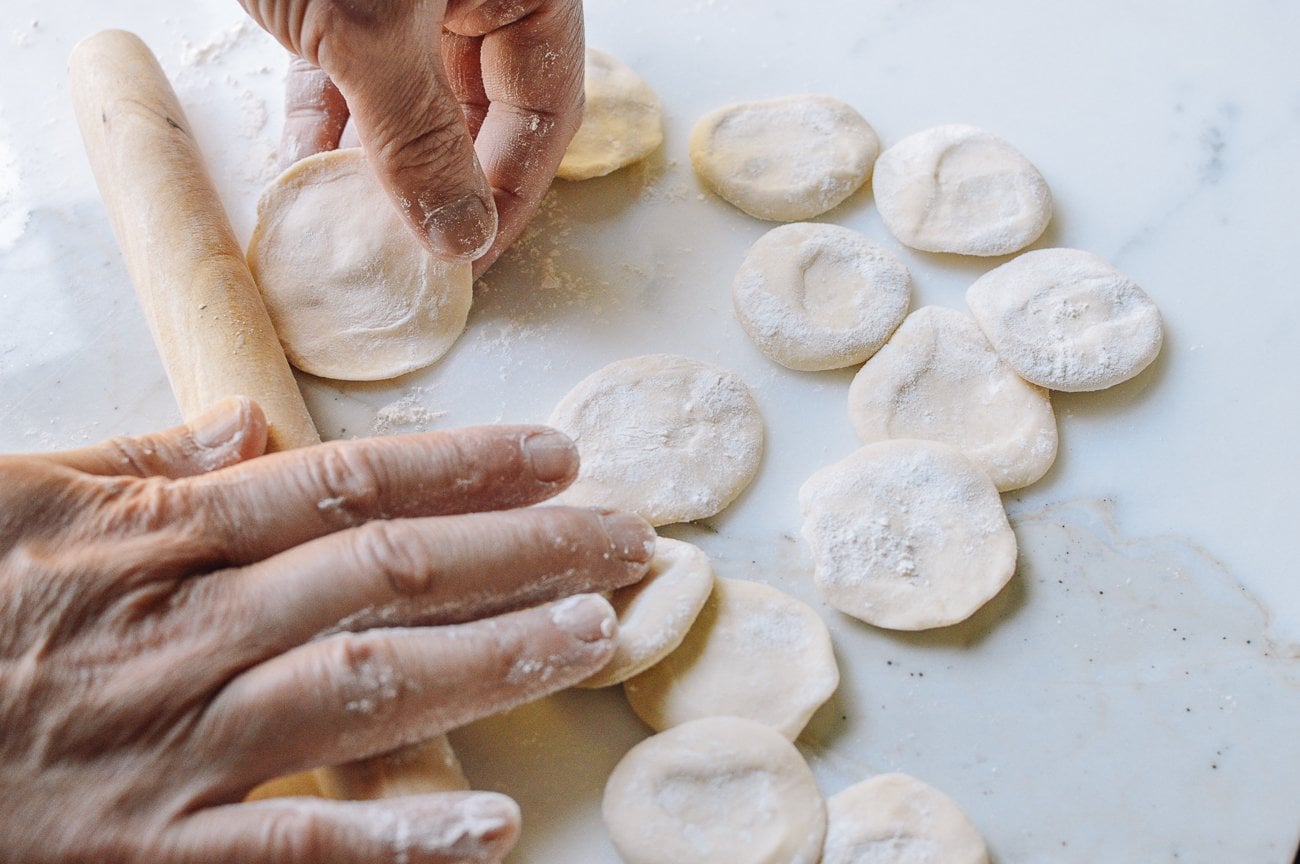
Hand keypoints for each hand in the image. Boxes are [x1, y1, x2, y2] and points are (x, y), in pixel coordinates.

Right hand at [0, 397, 652, 862]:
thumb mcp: (13, 498)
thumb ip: (139, 461)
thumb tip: (250, 421)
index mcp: (160, 541)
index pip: (348, 484)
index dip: (466, 469)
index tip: (559, 459)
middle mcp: (188, 633)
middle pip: (387, 574)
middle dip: (522, 553)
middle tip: (628, 542)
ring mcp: (175, 747)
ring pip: (365, 688)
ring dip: (493, 662)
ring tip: (597, 636)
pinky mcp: (147, 853)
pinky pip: (291, 850)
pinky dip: (395, 842)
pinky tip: (490, 830)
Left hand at [243, 0, 584, 275]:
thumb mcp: (369, 31)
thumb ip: (417, 138)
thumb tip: (460, 236)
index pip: (546, 107)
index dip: (511, 190)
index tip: (469, 256)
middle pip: (487, 105)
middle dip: (448, 180)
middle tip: (416, 250)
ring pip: (418, 93)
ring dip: (386, 159)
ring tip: (356, 221)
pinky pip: (359, 66)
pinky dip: (336, 115)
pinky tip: (309, 163)